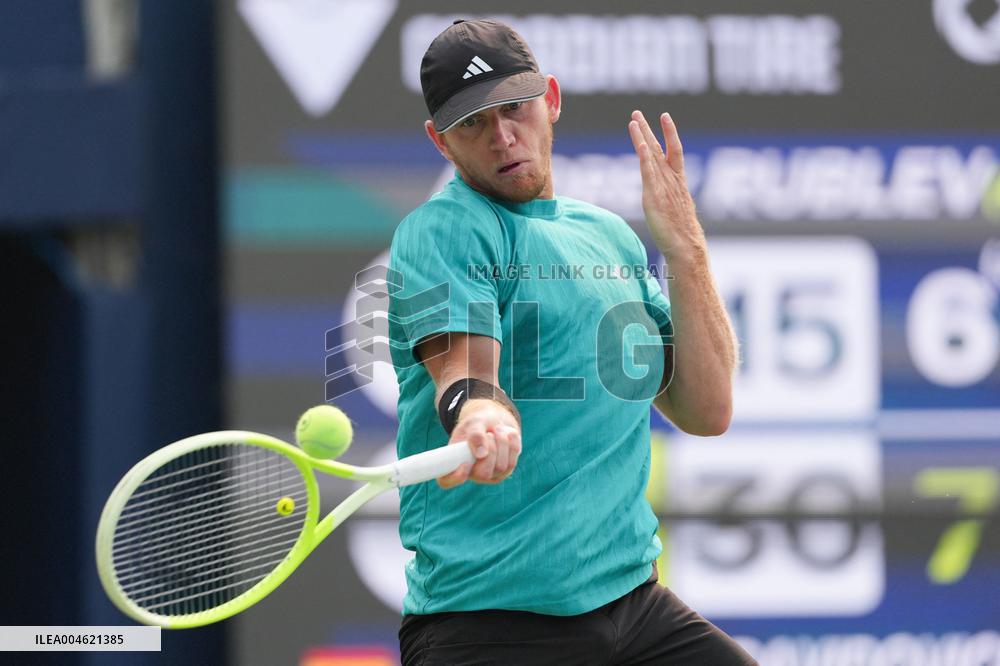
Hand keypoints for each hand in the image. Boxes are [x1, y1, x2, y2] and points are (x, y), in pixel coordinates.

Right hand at [437, 399, 521, 488]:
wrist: (493, 422)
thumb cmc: (477, 424)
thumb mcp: (474, 423)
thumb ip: (475, 435)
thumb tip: (481, 454)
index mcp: (453, 463)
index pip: (446, 481)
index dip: (454, 477)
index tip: (464, 464)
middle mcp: (470, 474)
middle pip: (484, 474)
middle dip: (490, 449)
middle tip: (488, 434)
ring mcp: (489, 476)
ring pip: (501, 466)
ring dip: (502, 443)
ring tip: (496, 431)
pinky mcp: (504, 472)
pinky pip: (512, 461)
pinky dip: (511, 444)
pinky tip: (506, 435)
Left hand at [627, 110, 702, 261]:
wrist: (685, 246)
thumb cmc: (680, 233)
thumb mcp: (674, 210)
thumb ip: (669, 199)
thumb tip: (664, 199)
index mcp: (678, 181)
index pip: (674, 150)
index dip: (669, 132)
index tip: (664, 116)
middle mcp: (672, 179)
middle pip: (659, 148)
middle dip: (648, 129)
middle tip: (636, 113)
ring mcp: (663, 186)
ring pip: (652, 156)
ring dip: (642, 137)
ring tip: (633, 121)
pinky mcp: (654, 196)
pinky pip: (649, 172)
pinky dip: (645, 157)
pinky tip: (640, 144)